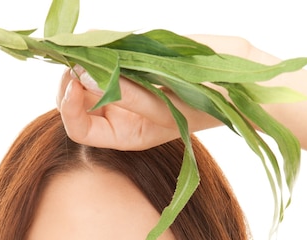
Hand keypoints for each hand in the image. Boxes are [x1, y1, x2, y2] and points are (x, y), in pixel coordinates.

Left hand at [57, 34, 306, 152]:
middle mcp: (119, 113)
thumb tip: (83, 73)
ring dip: (78, 59)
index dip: (69, 106)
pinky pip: (104, 55)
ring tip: (83, 45)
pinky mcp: (132, 62)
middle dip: (68, 81)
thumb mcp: (164, 105)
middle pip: (75, 102)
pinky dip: (95, 45)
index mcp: (123, 134)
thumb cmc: (206, 102)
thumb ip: (124, 94)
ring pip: (84, 76)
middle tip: (74, 57)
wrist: (238, 79)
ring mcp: (124, 87)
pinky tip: (96, 38)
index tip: (74, 79)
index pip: (79, 128)